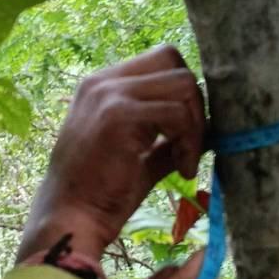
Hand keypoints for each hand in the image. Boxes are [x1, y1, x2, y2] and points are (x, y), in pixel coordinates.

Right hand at [17, 46, 204, 261]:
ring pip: (182, 83)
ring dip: (196, 125)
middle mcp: (102, 82)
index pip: (160, 61)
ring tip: (184, 162)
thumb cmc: (100, 195)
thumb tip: (207, 129)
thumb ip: (166, 137)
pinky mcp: (118, 115)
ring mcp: (109, 94)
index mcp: (102, 86)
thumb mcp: (139, 156)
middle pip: (172, 58)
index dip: (183, 94)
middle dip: (194, 102)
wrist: (71, 220)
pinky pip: (178, 113)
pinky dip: (190, 142)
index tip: (186, 135)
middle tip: (191, 146)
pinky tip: (181, 171)